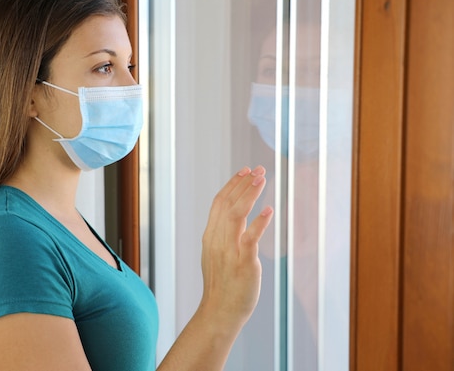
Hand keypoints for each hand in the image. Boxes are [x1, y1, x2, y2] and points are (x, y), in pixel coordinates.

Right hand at [199, 165, 272, 329]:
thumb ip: (223, 235)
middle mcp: (217, 240)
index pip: (219, 203)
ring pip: (236, 215)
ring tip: (262, 180)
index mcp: (210, 236)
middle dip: (243, 184)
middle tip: (258, 169)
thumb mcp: (216, 254)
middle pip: (227, 204)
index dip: (232, 185)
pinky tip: (269, 210)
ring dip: (249, 195)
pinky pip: (250, 238)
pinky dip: (259, 222)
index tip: (245, 171)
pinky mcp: (243, 263)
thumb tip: (235, 217)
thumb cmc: (222, 284)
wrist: (220, 311)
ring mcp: (229, 251)